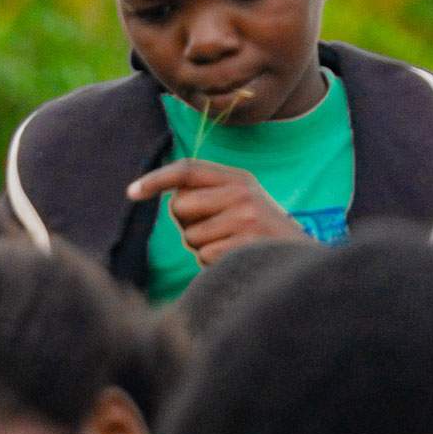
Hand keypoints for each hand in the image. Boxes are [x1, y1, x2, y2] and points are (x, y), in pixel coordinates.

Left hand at [127, 159, 304, 265]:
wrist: (300, 258)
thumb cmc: (259, 233)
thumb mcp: (240, 202)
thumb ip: (207, 194)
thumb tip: (169, 198)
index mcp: (237, 178)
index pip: (187, 169)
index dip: (156, 178)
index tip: (131, 192)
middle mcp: (241, 192)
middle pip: (180, 206)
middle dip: (186, 225)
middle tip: (214, 232)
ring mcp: (245, 217)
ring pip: (190, 236)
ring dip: (201, 248)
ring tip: (229, 246)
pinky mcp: (246, 243)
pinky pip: (204, 256)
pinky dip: (212, 263)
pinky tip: (235, 258)